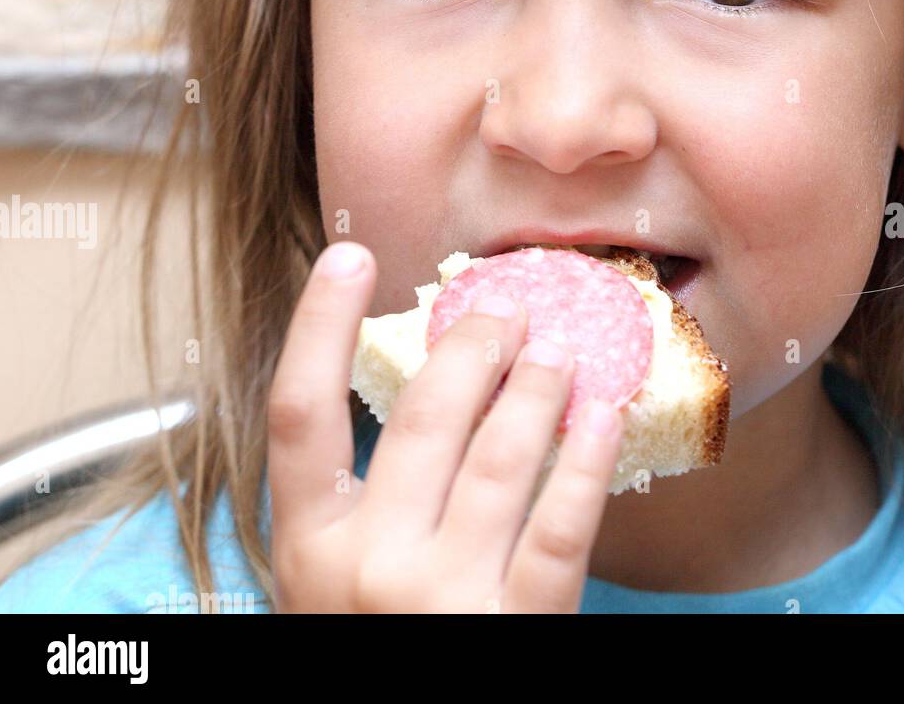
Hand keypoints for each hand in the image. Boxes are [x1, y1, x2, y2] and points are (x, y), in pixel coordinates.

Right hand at [267, 241, 623, 611]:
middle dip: (470, 345)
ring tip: (561, 345)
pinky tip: (604, 413)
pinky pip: (562, 523)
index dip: (319, 326)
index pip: (299, 413)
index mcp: (308, 550)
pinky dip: (587, 457)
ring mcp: (442, 598)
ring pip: (501, 454)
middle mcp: (367, 569)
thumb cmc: (379, 647)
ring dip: (538, 384)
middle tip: (504, 306)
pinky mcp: (517, 628)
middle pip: (424, 417)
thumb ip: (362, 503)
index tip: (349, 256)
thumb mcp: (339, 586)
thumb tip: (428, 387)